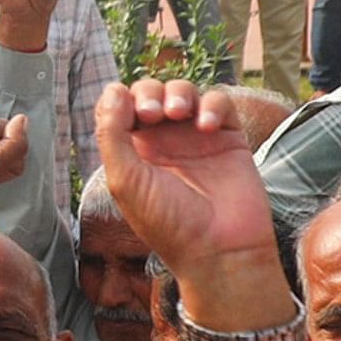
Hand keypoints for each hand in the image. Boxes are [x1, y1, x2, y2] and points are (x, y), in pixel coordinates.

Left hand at [91, 78, 276, 278]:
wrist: (220, 250)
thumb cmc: (169, 224)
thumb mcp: (126, 181)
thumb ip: (112, 135)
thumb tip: (112, 90)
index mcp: (134, 152)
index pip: (119, 107)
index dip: (120, 99)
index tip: (128, 113)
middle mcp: (163, 142)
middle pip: (151, 92)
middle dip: (149, 92)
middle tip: (152, 114)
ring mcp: (196, 138)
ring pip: (184, 91)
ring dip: (178, 93)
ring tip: (178, 113)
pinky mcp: (228, 137)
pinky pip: (219, 102)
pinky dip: (212, 104)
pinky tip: (206, 126)